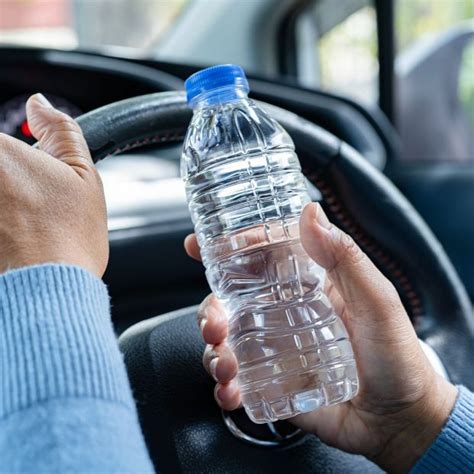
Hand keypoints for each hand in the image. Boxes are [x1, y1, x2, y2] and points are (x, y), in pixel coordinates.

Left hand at [0, 94, 107, 276]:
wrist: (46, 293)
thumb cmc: (68, 240)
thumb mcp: (82, 175)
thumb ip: (61, 131)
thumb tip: (39, 104)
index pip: (0, 141)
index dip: (13, 159)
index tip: (26, 180)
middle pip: (0, 168)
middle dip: (11, 182)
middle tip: (26, 207)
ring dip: (7, 204)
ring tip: (20, 225)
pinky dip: (2, 224)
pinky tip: (12, 236)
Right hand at [184, 202, 456, 472]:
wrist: (400, 418)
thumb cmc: (396, 355)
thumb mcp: (376, 300)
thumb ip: (345, 257)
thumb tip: (311, 211)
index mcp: (303, 288)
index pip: (257, 260)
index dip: (225, 250)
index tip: (197, 246)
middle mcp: (282, 315)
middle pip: (228, 302)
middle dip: (209, 310)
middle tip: (214, 324)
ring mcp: (273, 350)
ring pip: (225, 341)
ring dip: (212, 351)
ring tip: (225, 366)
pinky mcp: (270, 383)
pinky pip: (236, 381)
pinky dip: (225, 386)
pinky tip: (232, 391)